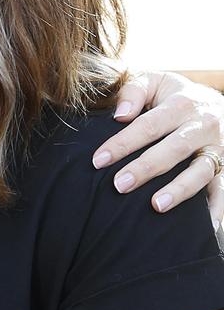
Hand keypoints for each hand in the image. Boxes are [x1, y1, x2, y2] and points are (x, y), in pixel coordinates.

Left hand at [91, 71, 223, 225]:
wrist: (219, 100)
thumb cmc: (175, 95)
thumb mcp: (156, 81)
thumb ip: (134, 91)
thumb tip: (119, 114)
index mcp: (182, 104)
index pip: (147, 125)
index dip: (122, 143)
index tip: (98, 161)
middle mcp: (204, 126)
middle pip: (173, 149)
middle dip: (145, 168)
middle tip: (119, 185)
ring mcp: (220, 148)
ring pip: (201, 171)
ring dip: (180, 190)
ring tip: (156, 206)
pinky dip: (218, 208)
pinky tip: (206, 228)